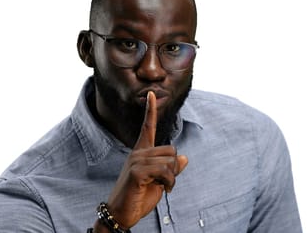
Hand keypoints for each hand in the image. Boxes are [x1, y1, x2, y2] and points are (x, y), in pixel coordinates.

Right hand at [105, 91, 188, 228]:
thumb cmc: (139, 197)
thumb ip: (171, 169)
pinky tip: (164, 190)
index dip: (150, 110)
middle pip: (171, 149)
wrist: (122, 213)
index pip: (148, 127)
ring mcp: (136, 161)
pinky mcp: (137, 171)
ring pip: (170, 160)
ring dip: (172, 177)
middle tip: (165, 182)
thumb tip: (185, 157)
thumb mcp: (159, 181)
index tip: (152, 93)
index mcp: (141, 152)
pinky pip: (165, 171)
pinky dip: (170, 182)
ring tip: (162, 186)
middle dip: (174, 168)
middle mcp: (138, 152)